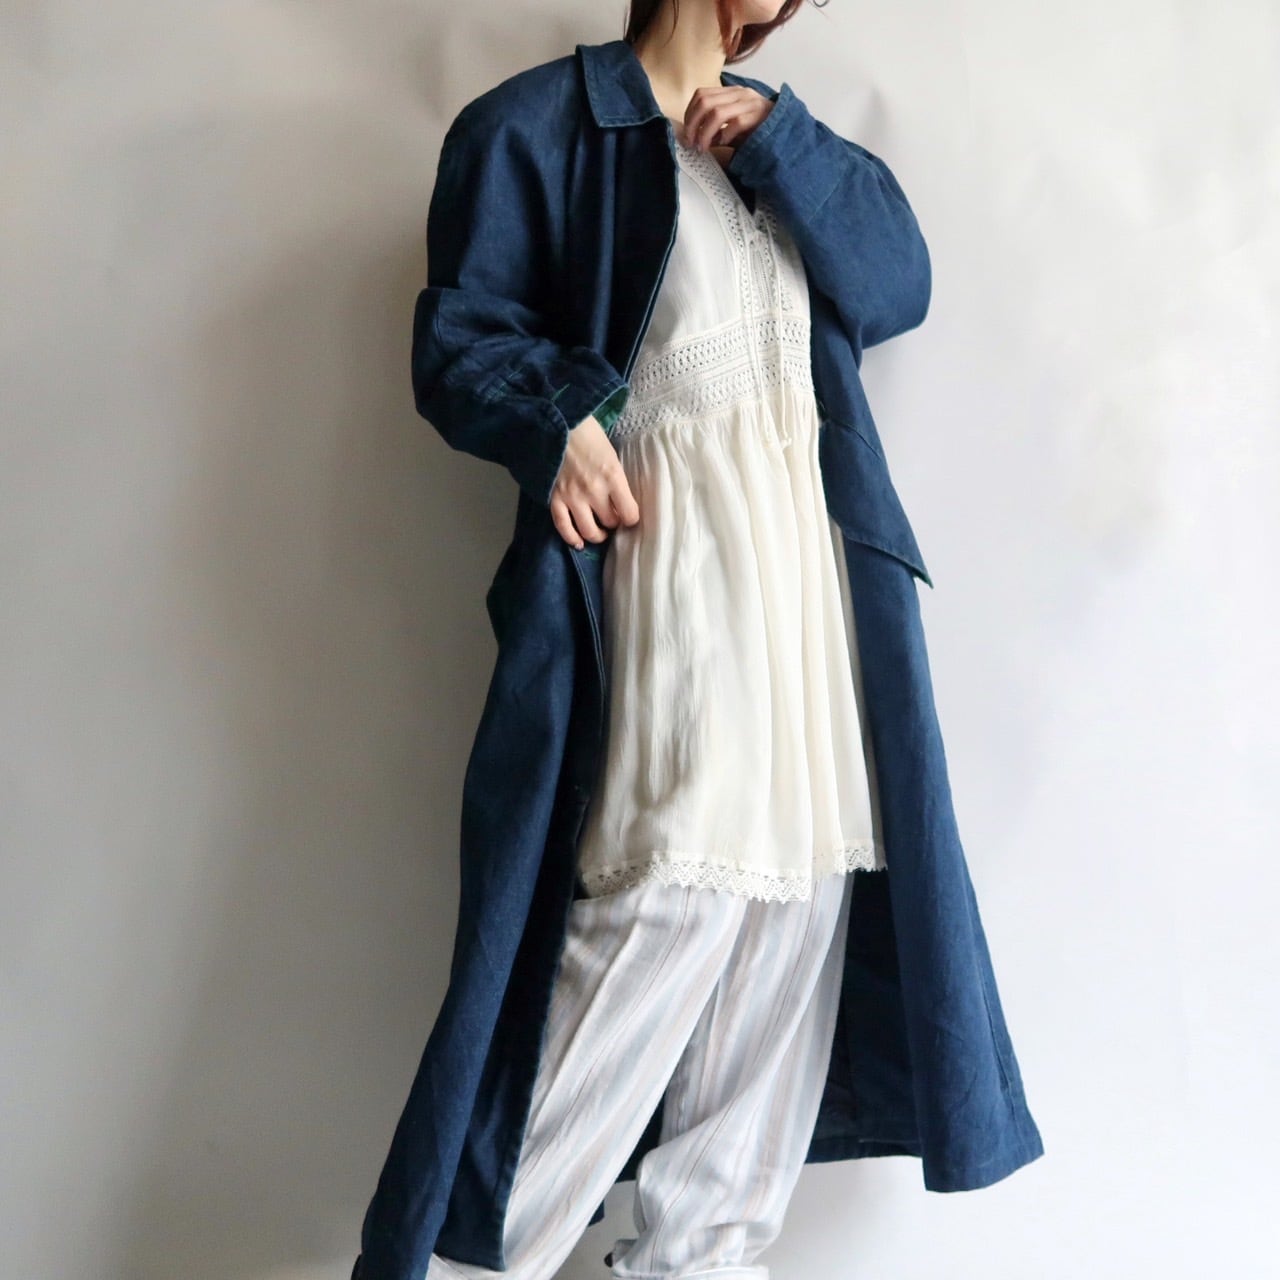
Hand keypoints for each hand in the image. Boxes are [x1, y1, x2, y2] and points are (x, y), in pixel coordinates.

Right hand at [549, 414, 640, 549]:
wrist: (556, 422)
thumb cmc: (587, 433)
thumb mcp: (611, 453)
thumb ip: (616, 478)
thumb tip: (620, 500)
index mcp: (612, 477)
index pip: (630, 513)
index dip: (631, 518)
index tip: (629, 515)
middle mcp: (594, 491)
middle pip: (610, 523)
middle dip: (613, 523)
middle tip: (612, 518)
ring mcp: (572, 496)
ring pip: (588, 531)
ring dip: (596, 535)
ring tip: (599, 532)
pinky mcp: (554, 498)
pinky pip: (563, 526)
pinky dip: (571, 538)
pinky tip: (578, 543)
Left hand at [676, 84, 774, 154]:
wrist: (786, 132)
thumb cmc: (757, 130)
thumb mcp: (732, 126)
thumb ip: (715, 128)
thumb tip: (694, 137)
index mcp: (731, 92)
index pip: (701, 94)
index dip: (690, 114)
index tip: (687, 133)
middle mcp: (739, 93)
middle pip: (705, 102)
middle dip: (693, 124)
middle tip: (691, 143)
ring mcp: (749, 103)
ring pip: (717, 113)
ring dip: (705, 133)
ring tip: (703, 148)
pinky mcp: (758, 116)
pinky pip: (735, 123)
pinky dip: (725, 136)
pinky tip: (724, 144)